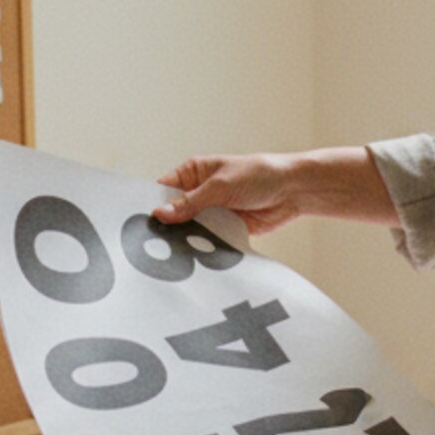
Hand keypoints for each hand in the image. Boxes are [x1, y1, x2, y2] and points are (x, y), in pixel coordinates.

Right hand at [155, 147, 396, 234]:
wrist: (293, 191)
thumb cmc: (259, 174)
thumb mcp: (220, 186)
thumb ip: (190, 203)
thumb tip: (161, 214)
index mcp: (193, 173)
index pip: (163, 190)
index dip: (152, 206)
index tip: (141, 224)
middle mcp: (199, 194)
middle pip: (174, 215)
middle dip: (169, 228)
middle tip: (155, 245)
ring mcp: (211, 213)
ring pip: (190, 232)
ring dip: (187, 241)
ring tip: (175, 256)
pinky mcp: (224, 230)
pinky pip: (208, 243)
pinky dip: (204, 250)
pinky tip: (196, 260)